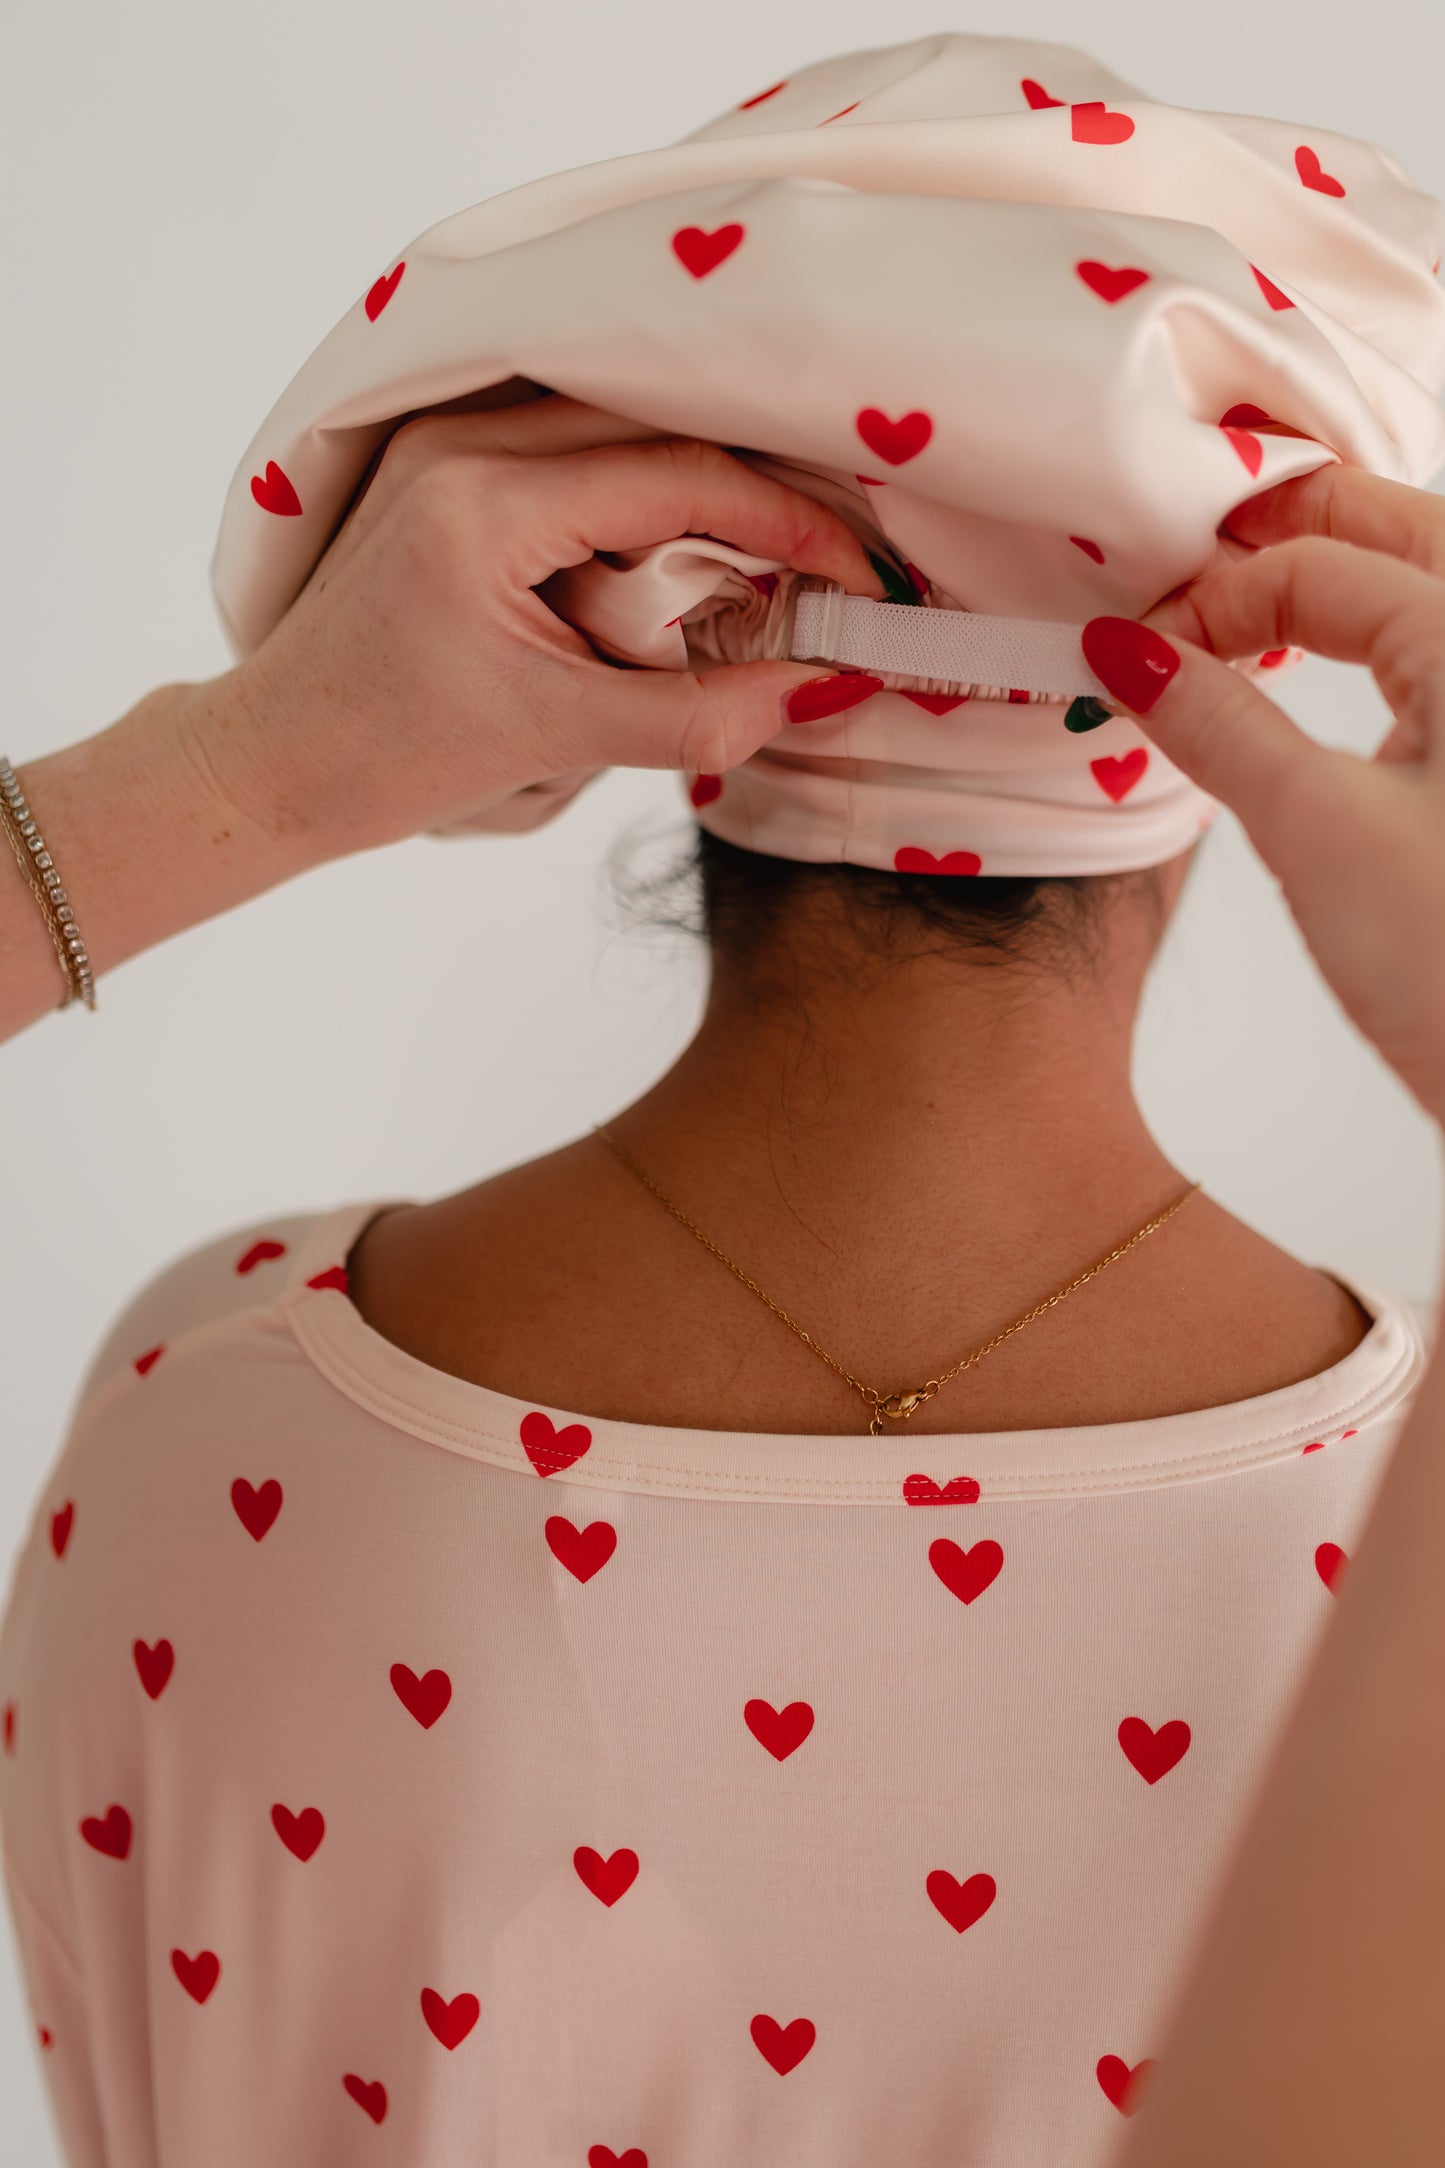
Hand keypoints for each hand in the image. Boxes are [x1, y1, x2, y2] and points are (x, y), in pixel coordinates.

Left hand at [188, 393, 883, 856]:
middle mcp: (462, 439)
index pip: (681, 477)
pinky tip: (678, 552)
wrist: (276, 757)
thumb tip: (822, 690)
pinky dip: (643, 493)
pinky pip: (576, 447)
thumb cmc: (390, 753)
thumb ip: (695, 716)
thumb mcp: (553, 738)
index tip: (857, 577)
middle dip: (759, 496)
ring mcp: (446, 437)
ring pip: (623, 427)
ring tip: (763, 566)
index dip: (789, 522)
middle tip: (830, 566)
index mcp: (484, 500)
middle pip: (662, 429)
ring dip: (701, 489)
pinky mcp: (443, 456)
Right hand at [1080, 465, 1444, 1128]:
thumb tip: (1126, 655)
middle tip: (1188, 570)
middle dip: (1288, 535)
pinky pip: (1441, 671)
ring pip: (1427, 592)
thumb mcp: (1317, 829)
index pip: (1318, 564)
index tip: (1126, 654)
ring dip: (1339, 585)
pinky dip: (1379, 656)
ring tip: (1247, 609)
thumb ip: (1217, 724)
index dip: (1207, 596)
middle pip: (1396, 530)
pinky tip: (1337, 699)